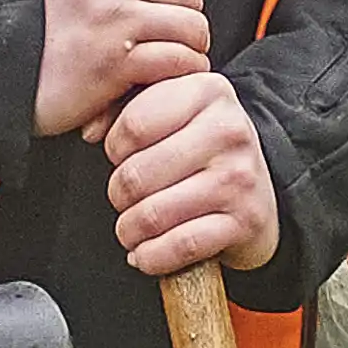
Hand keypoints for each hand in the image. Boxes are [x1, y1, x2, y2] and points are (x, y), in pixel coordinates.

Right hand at [33, 0, 211, 135]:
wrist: (1, 62)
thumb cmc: (51, 12)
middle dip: (177, 11)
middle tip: (143, 27)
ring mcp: (110, 15)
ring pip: (192, 26)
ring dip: (181, 46)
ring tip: (149, 50)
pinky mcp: (116, 61)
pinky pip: (182, 61)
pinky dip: (175, 73)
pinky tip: (150, 73)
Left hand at [100, 69, 282, 277]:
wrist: (257, 190)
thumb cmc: (202, 149)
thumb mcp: (170, 109)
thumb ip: (123, 107)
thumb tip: (90, 131)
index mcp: (208, 91)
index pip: (133, 125)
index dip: (114, 149)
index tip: (122, 158)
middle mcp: (229, 130)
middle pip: (136, 174)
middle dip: (118, 195)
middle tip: (125, 198)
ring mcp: (240, 177)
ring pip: (152, 214)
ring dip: (129, 230)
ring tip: (132, 227)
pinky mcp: (245, 220)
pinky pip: (179, 246)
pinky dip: (152, 256)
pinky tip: (146, 251)